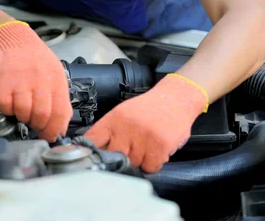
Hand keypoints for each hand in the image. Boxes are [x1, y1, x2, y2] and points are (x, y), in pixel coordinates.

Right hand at [0, 21, 72, 141]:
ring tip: (23, 110)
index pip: (60, 112)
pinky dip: (8, 110)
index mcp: (56, 79)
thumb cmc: (36, 59)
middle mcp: (40, 79)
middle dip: (38, 125)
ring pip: (23, 113)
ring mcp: (21, 80)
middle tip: (35, 123)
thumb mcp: (55, 73)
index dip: (55, 130)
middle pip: (41, 115)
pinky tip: (11, 102)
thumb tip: (61, 124)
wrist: (15, 39)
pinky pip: (5, 106)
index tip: (50, 135)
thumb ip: (60, 96)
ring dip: (23, 117)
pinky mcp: (3, 81)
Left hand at [85, 73, 207, 172]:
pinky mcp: (160, 145)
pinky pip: (150, 167)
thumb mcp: (124, 113)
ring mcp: (144, 137)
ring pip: (134, 165)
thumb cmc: (150, 107)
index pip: (93, 139)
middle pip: (113, 157)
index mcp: (115, 118)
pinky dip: (154, 163)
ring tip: (147, 145)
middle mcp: (127, 127)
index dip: (88, 152)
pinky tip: (156, 150)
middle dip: (120, 158)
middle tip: (129, 150)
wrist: (176, 97)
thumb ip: (110, 131)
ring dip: (140, 160)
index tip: (88, 160)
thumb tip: (94, 151)